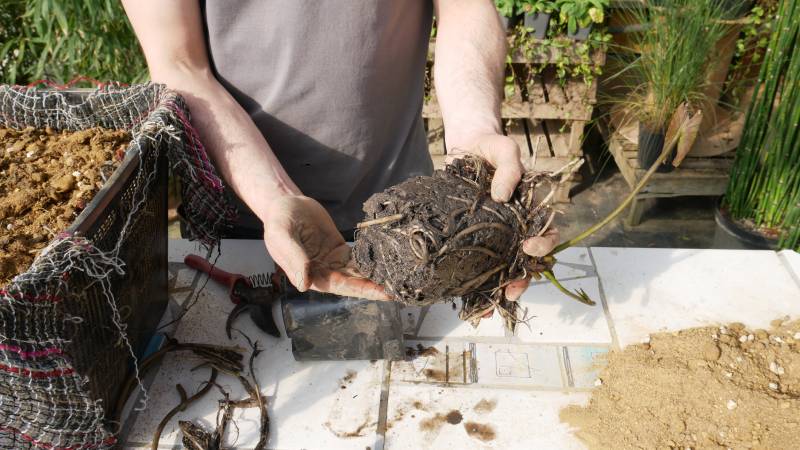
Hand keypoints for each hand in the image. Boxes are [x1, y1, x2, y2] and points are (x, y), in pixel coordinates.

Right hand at [262, 195, 389, 299]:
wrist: (286, 204)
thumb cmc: (279, 221)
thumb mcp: (282, 236)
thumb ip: (294, 258)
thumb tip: (304, 284)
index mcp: (310, 275)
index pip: (340, 286)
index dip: (361, 289)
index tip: (381, 293)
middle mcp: (324, 272)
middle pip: (353, 282)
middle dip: (375, 287)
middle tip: (399, 290)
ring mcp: (333, 261)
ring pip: (358, 272)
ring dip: (376, 276)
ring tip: (399, 279)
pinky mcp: (340, 249)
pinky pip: (358, 257)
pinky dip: (372, 260)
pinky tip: (389, 261)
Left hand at [447, 133, 559, 300]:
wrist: (466, 146)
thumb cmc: (491, 147)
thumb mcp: (504, 149)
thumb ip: (510, 168)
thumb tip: (503, 196)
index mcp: (531, 210)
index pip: (547, 233)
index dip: (543, 245)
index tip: (528, 246)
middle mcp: (517, 226)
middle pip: (528, 260)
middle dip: (523, 278)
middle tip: (512, 289)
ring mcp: (496, 234)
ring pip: (505, 268)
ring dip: (501, 288)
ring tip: (491, 305)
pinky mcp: (474, 237)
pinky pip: (480, 263)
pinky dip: (478, 283)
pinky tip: (472, 299)